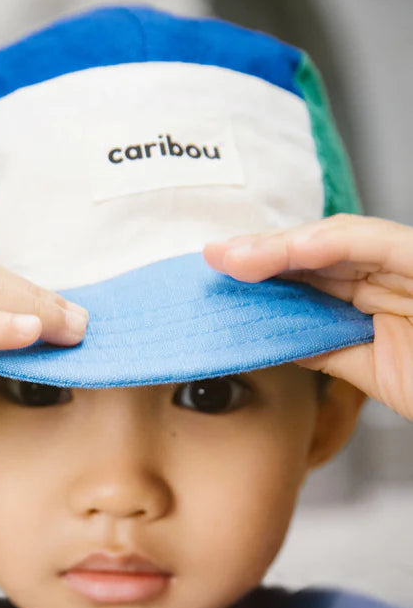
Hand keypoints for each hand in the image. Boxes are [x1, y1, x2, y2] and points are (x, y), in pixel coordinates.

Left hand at [203, 213, 412, 420]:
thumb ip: (326, 346)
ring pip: (341, 239)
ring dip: (285, 244)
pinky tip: (295, 250)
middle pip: (317, 250)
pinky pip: (382, 242)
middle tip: (214, 255)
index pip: (311, 272)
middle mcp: (391, 270)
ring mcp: (410, 264)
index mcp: (376, 293)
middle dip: (261, 252)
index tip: (219, 274)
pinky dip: (336, 242)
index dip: (263, 270)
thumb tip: (277, 335)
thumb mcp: (370, 368)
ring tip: (238, 255)